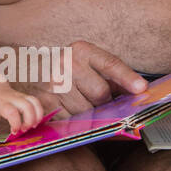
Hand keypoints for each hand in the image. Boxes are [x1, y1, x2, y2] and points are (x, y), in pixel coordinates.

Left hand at [0, 85, 46, 136]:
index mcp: (0, 103)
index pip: (11, 111)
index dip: (16, 123)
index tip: (14, 131)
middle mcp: (12, 98)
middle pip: (27, 106)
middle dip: (29, 120)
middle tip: (24, 129)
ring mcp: (20, 96)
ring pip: (34, 102)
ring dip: (37, 116)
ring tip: (32, 126)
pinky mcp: (26, 97)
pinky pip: (36, 102)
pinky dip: (39, 112)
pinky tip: (35, 121)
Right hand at [9, 39, 147, 116]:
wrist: (29, 74)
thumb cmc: (68, 73)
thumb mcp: (88, 65)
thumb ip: (112, 76)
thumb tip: (138, 93)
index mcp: (82, 50)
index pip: (110, 64)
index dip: (127, 78)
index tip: (141, 88)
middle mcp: (66, 63)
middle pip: (100, 93)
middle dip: (103, 101)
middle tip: (95, 99)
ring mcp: (53, 83)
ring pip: (87, 110)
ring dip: (89, 113)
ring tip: (77, 103)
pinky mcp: (45, 103)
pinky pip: (71, 120)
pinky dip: (75, 121)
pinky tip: (69, 111)